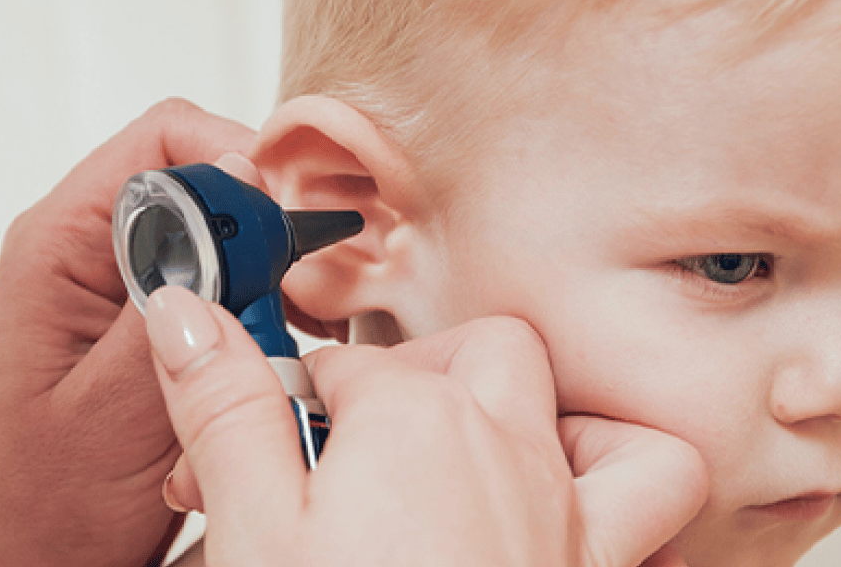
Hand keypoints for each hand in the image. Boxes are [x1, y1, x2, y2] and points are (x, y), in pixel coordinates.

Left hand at [0, 99, 253, 566]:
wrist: (15, 562)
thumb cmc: (40, 506)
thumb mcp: (114, 406)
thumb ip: (174, 299)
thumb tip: (234, 192)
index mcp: (61, 245)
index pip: (166, 140)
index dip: (241, 164)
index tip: (291, 226)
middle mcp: (91, 251)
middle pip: (204, 181)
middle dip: (268, 230)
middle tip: (309, 295)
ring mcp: (120, 286)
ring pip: (223, 236)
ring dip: (271, 280)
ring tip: (299, 335)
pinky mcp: (148, 324)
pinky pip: (221, 286)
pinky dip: (261, 315)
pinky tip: (277, 358)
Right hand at [151, 287, 707, 566]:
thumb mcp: (253, 525)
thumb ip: (225, 410)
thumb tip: (184, 315)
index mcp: (413, 418)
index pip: (338, 364)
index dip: (284, 398)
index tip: (248, 441)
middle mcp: (504, 447)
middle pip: (475, 350)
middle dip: (414, 371)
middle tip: (352, 436)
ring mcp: (563, 512)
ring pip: (589, 417)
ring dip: (545, 418)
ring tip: (478, 450)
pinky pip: (657, 508)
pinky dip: (624, 495)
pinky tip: (567, 515)